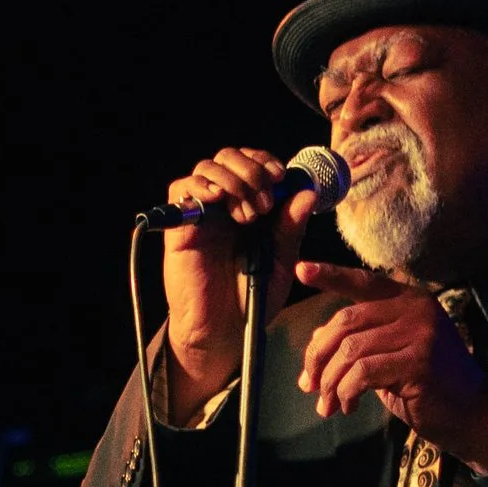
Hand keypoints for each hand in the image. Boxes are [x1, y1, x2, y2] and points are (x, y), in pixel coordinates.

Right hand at [154, 150, 325, 417]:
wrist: (225, 330)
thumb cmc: (252, 298)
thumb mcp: (281, 261)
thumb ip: (291, 228)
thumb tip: (307, 193)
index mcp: (251, 206)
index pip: (254, 163)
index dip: (266, 161)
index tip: (281, 177)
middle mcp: (226, 204)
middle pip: (229, 156)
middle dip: (252, 170)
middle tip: (265, 202)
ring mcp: (202, 213)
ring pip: (208, 167)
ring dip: (232, 180)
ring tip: (247, 215)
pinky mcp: (181, 226)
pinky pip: (181, 187)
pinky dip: (201, 186)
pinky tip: (219, 201)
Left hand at [292, 264, 487, 467]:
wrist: (471, 416)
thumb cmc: (427, 387)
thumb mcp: (387, 358)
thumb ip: (357, 342)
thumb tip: (315, 339)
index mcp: (409, 300)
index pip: (364, 282)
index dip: (331, 275)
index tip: (300, 269)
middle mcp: (416, 309)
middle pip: (347, 320)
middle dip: (319, 354)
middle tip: (309, 384)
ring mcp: (421, 333)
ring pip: (351, 350)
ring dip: (331, 381)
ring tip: (328, 404)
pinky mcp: (419, 361)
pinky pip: (363, 372)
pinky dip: (346, 392)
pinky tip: (348, 407)